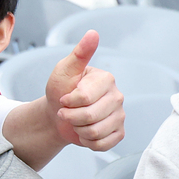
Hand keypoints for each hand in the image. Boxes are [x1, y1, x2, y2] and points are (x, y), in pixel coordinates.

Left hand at [43, 31, 123, 150]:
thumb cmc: (60, 90)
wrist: (58, 114)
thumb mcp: (65, 70)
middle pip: (90, 117)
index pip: (85, 98)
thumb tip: (93, 33)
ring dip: (79, 130)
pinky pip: (103, 145)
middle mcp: (118, 96)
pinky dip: (88, 142)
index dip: (68, 102)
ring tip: (76, 121)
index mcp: (107, 79)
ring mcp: (120, 115)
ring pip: (96, 132)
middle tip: (67, 112)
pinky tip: (85, 132)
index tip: (64, 97)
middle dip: (71, 117)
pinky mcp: (119, 133)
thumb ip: (79, 53)